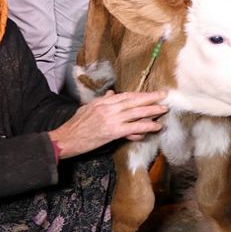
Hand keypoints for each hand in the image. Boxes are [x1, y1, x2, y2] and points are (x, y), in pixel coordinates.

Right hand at [48, 90, 167, 158]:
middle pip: (133, 100)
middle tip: (163, 95)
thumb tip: (112, 94)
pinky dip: (146, 126)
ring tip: (164, 109)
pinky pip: (134, 127)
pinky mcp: (113, 131)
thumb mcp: (87, 108)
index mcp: (103, 102)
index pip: (125, 96)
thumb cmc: (75, 125)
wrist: (66, 138)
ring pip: (136, 112)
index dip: (139, 94)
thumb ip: (102, 101)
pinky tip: (156, 126)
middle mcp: (108, 107)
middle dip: (150, 98)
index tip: (150, 93)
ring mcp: (111, 119)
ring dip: (152, 110)